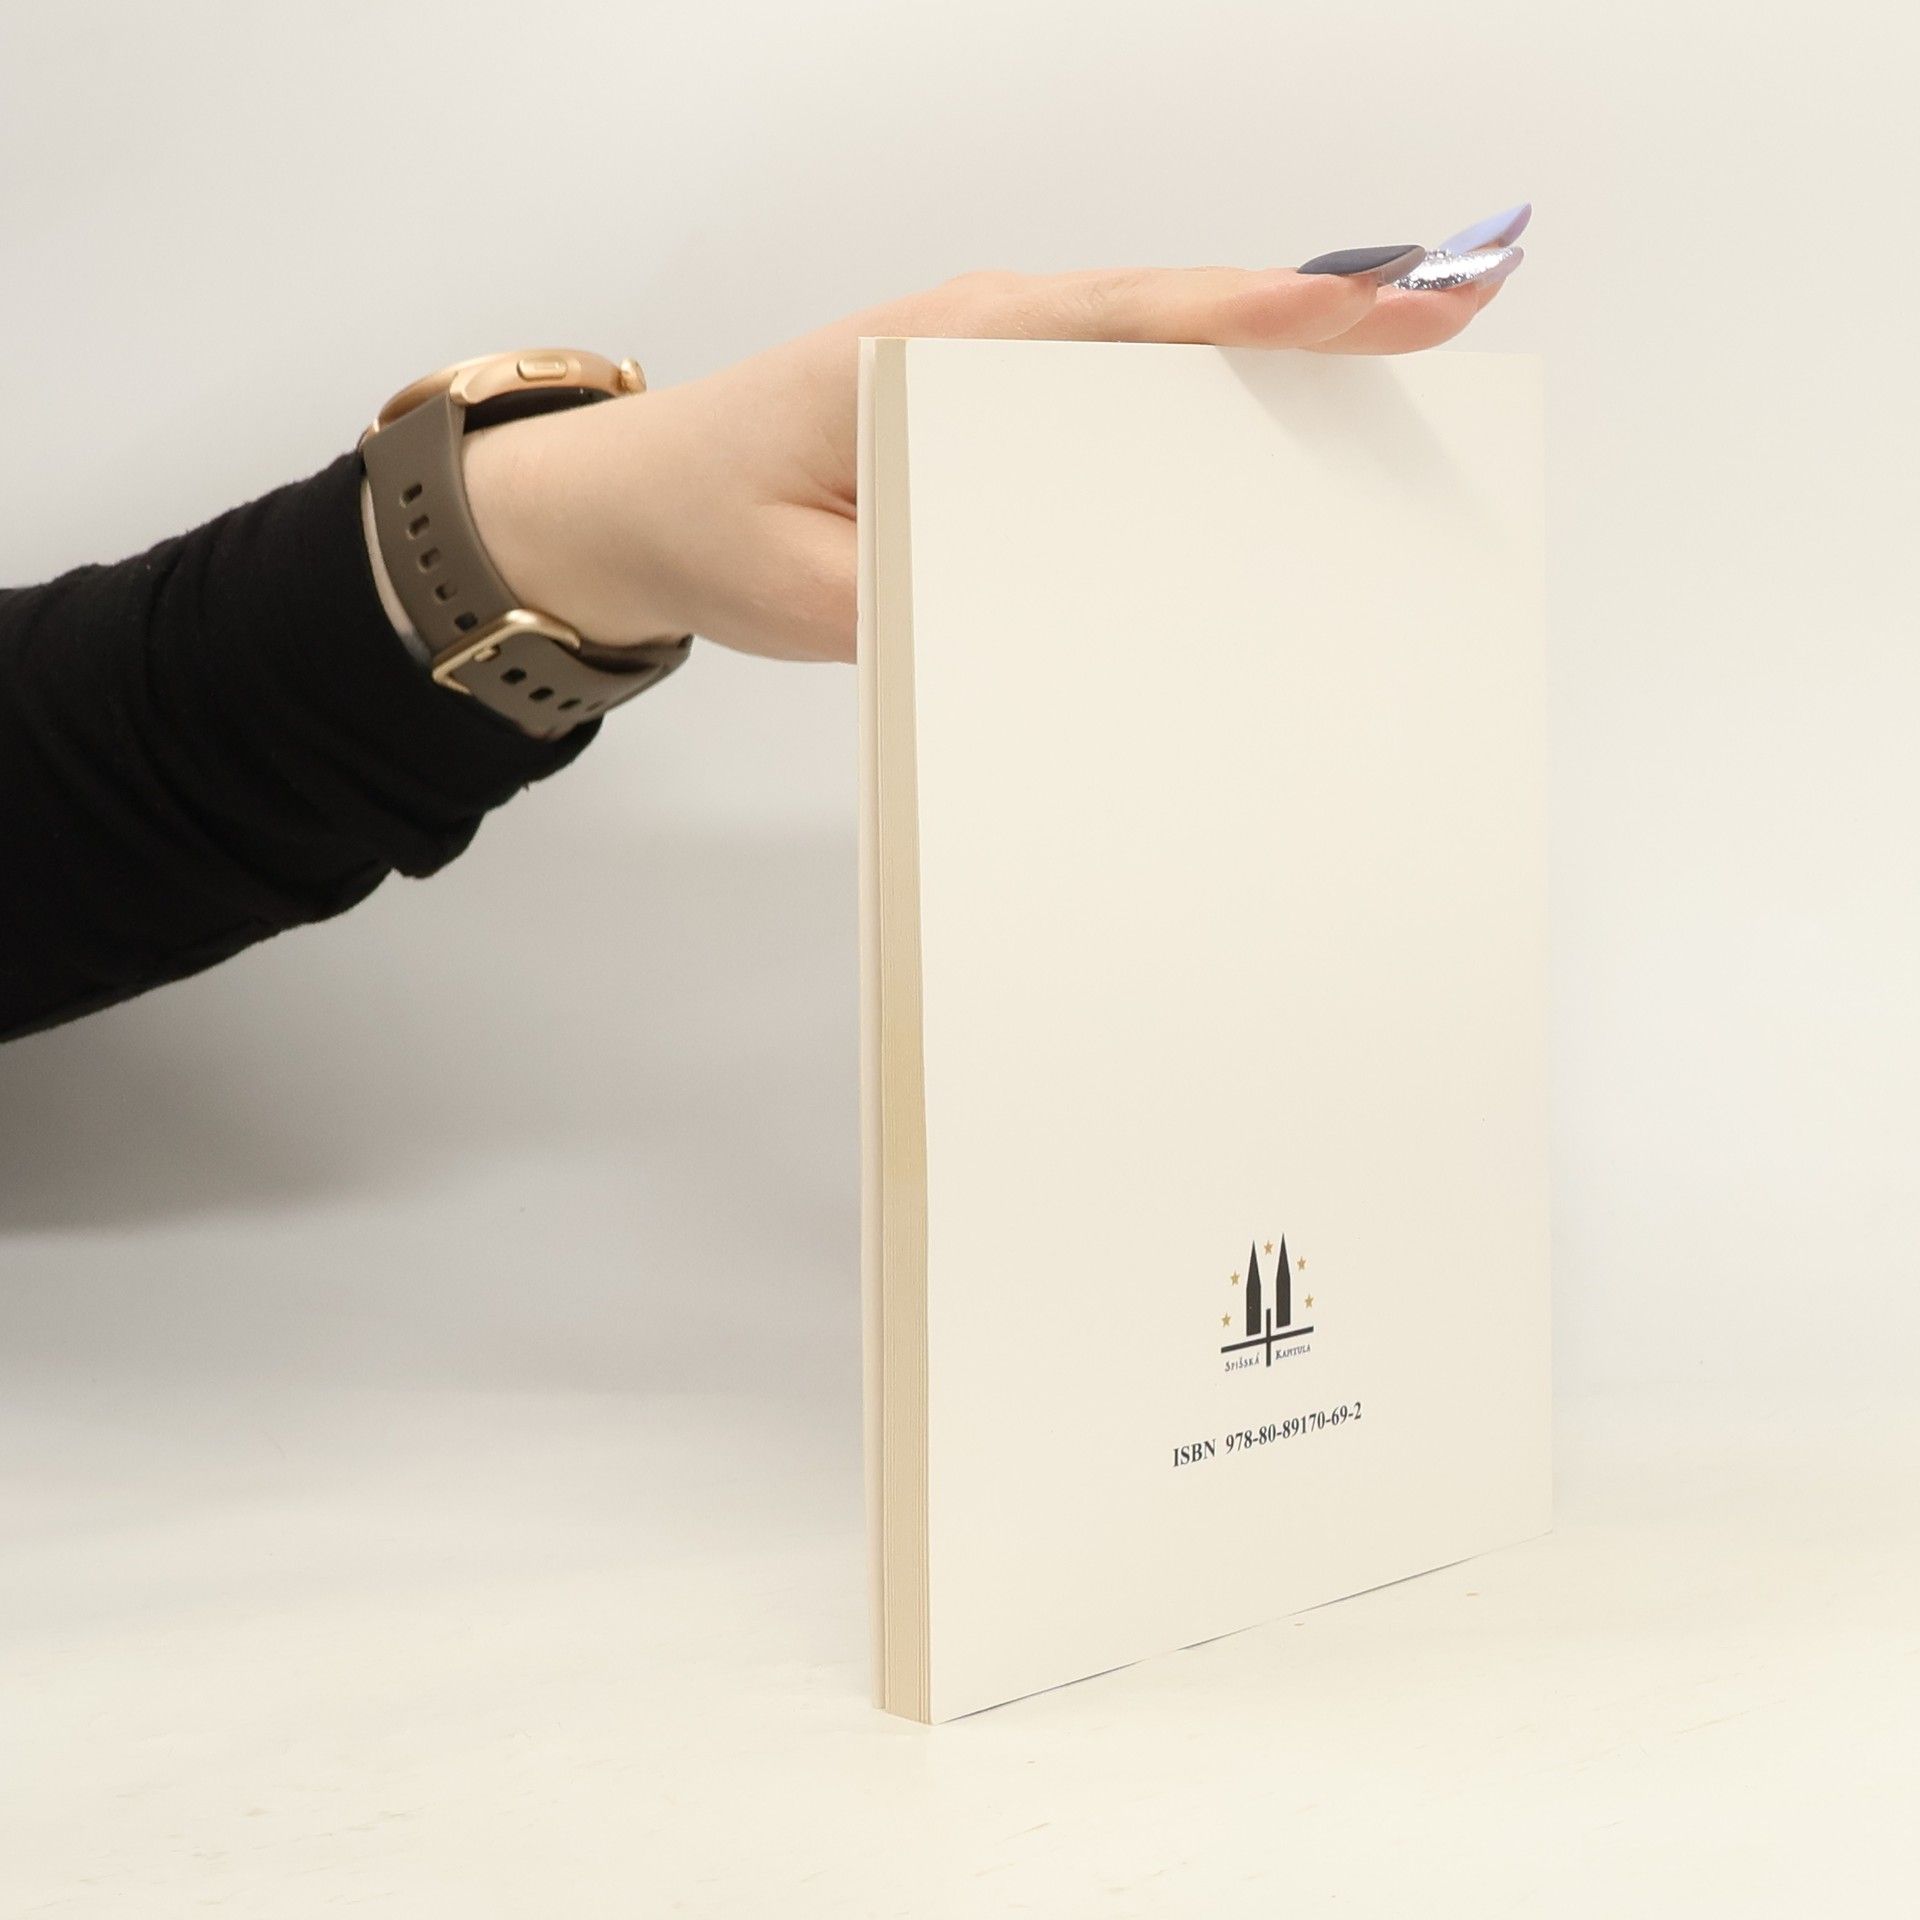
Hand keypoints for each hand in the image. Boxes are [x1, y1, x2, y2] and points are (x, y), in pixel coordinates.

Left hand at [464, 221, 1525, 666]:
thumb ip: (926, 597)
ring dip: (1280, 354)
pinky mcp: (994, 404)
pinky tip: (1283, 429)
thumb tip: (1056, 621)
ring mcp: (993, 361)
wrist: (639, 505)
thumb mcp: (814, 591)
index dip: (1266, 320)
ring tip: (1413, 361)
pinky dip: (1211, 394)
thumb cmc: (716, 525)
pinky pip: (1119, 389)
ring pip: (1160, 348)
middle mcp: (984, 335)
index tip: (1386, 311)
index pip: (1132, 324)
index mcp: (945, 353)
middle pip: (1177, 319)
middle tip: (1461, 312)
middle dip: (1320, 316)